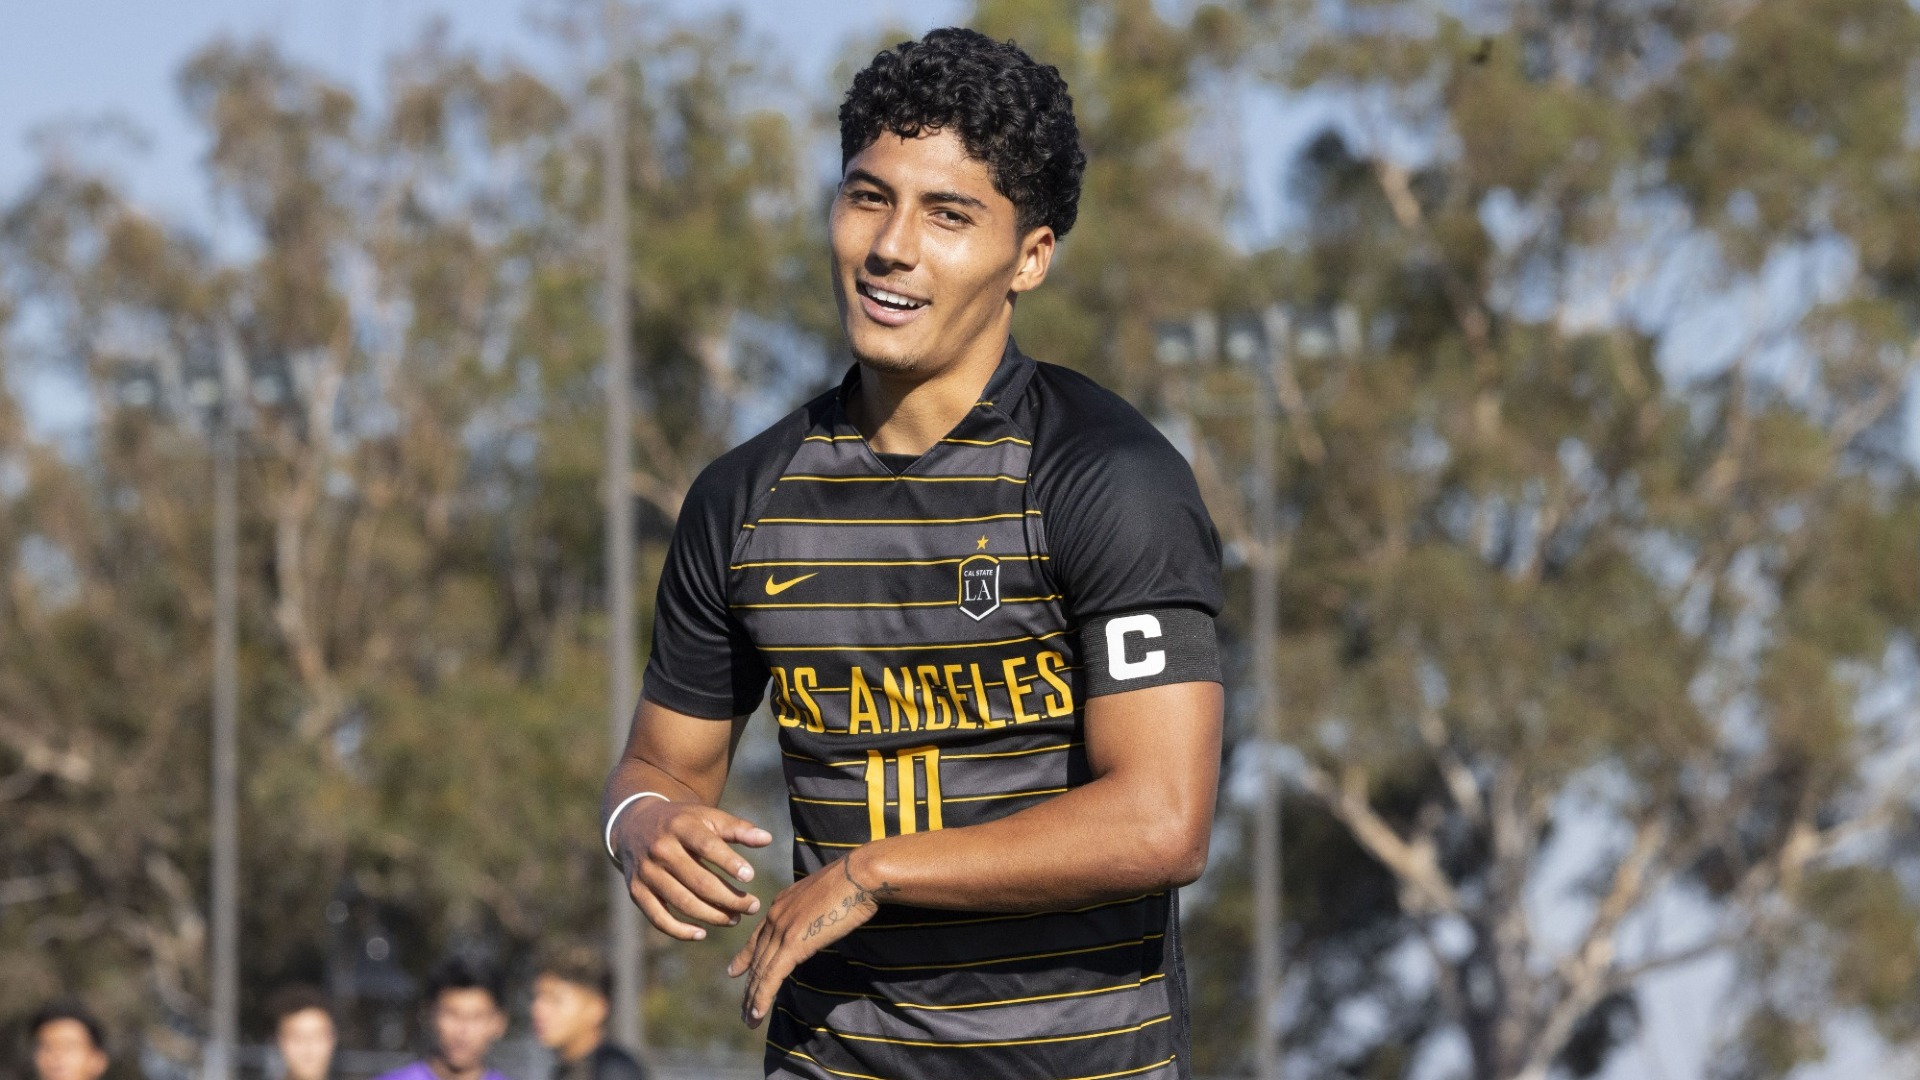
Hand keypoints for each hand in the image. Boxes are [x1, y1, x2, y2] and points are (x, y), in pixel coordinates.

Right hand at [613, 798, 772, 939]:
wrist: (635, 825)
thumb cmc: (682, 822)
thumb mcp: (706, 817)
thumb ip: (737, 828)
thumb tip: (767, 839)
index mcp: (680, 826)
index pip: (707, 846)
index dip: (729, 863)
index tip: (751, 877)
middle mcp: (661, 849)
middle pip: (698, 880)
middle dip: (729, 898)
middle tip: (753, 907)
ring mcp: (647, 872)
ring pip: (682, 902)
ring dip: (712, 916)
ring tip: (736, 919)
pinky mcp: (637, 891)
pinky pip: (658, 918)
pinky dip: (680, 931)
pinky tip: (702, 933)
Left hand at [727, 850, 895, 1027]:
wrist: (858, 875)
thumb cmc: (853, 880)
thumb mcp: (825, 894)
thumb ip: (814, 909)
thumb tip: (819, 920)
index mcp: (782, 902)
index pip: (759, 935)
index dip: (746, 956)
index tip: (735, 971)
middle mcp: (776, 915)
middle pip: (757, 957)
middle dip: (748, 984)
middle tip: (742, 1007)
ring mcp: (782, 929)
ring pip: (761, 971)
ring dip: (752, 998)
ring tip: (747, 1020)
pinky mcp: (793, 944)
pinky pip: (771, 977)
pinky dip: (762, 998)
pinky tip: (756, 1013)